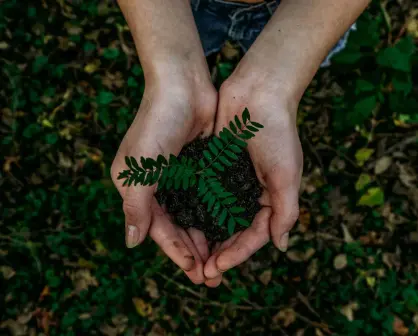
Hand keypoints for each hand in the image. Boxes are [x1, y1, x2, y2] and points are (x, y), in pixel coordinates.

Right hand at [111, 73, 221, 284]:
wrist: (182, 85)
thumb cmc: (157, 123)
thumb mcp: (140, 168)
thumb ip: (135, 206)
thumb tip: (132, 243)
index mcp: (137, 187)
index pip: (158, 228)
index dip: (175, 251)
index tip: (195, 271)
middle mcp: (157, 185)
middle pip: (176, 227)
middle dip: (193, 251)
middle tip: (212, 276)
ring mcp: (179, 176)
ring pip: (193, 216)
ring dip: (206, 238)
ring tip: (222, 260)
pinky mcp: (198, 167)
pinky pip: (206, 198)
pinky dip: (214, 215)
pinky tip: (227, 230)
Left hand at [203, 72, 302, 281]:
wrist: (258, 92)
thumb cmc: (277, 132)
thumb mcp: (287, 174)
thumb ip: (285, 211)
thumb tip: (281, 246)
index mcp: (270, 198)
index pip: (254, 235)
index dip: (237, 254)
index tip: (217, 267)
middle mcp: (250, 193)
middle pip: (233, 232)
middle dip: (219, 253)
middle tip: (201, 272)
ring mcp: (231, 181)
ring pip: (216, 217)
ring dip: (205, 237)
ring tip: (190, 257)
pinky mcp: (214, 167)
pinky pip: (203, 195)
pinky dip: (195, 211)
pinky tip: (182, 224)